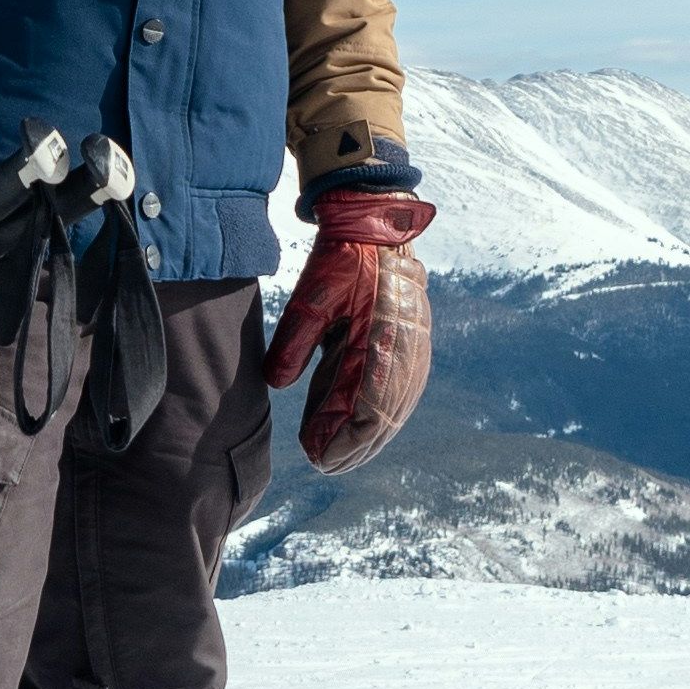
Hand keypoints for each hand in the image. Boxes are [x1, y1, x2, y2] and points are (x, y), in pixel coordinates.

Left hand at [264, 189, 434, 474]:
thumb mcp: (311, 298)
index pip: (370, 413)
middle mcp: (405, 353)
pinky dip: (380, 412)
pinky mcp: (411, 342)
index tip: (320, 459)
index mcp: (384, 344)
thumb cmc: (343, 259)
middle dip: (355, 447)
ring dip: (369, 434)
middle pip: (384, 419)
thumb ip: (294, 342)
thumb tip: (276, 384)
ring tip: (339, 454)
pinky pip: (398, 389)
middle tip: (324, 465)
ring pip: (394, 407)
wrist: (376, 223)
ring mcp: (413, 348)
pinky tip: (359, 422)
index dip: (346, 442)